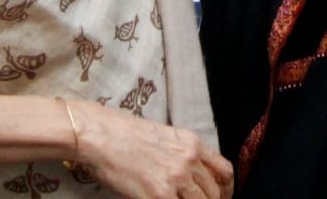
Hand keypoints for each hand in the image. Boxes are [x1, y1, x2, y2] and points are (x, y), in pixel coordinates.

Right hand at [73, 101, 232, 198]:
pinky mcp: (159, 195)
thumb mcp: (164, 136)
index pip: (224, 171)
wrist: (101, 136)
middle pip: (214, 193)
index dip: (226, 190)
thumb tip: (192, 177)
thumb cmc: (124, 135)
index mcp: (192, 143)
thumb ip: (183, 154)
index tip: (220, 198)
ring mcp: (176, 178)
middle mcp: (189, 159)